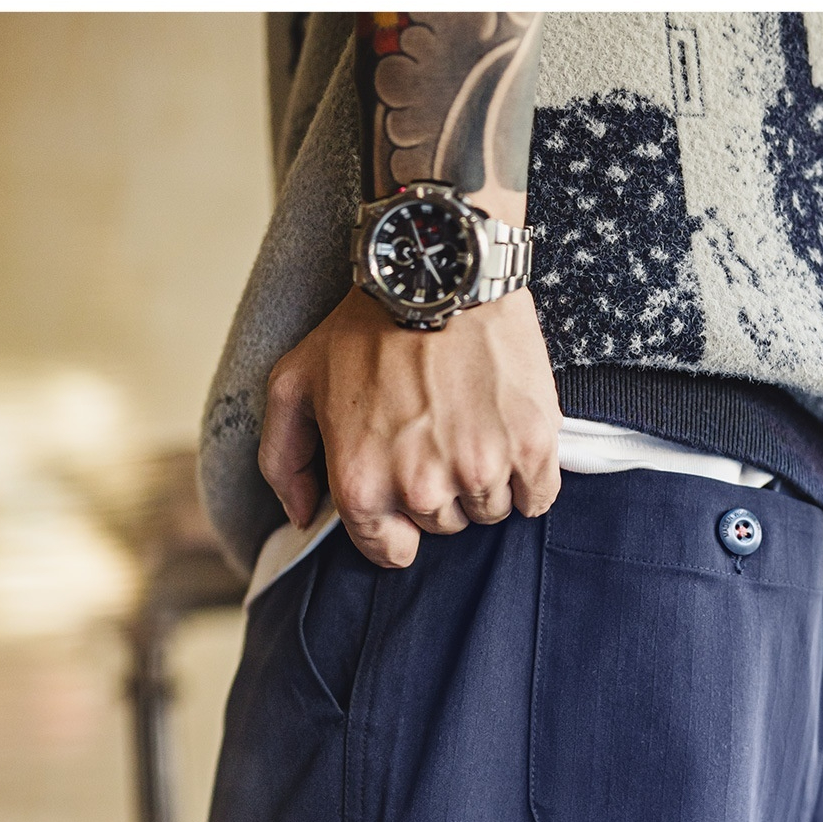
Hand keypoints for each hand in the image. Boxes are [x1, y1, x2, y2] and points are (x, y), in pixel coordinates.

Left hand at [258, 286, 562, 567]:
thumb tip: (300, 516)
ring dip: (486, 479)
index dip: (398, 523)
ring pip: (491, 510)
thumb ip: (283, 460)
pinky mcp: (532, 446)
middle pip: (444, 526)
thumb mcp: (294, 383)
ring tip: (472, 423)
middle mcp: (422, 489)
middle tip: (437, 432)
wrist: (437, 270)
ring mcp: (481, 470)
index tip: (406, 488)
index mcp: (362, 485)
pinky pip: (539, 497)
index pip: (391, 551)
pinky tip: (512, 438)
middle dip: (440, 490)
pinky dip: (531, 477)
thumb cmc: (362, 325)